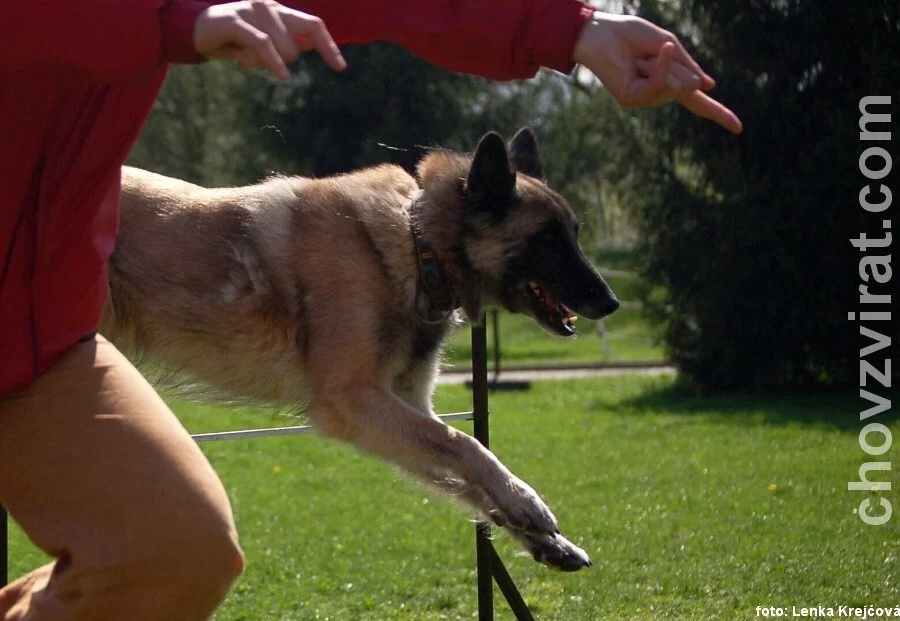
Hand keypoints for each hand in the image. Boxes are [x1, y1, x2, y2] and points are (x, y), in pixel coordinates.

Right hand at [194, 0, 345, 79]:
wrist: (193, 31)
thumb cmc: (231, 40)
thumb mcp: (261, 44)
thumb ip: (283, 43)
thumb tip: (306, 46)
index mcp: (279, 12)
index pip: (313, 25)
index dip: (329, 45)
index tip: (340, 67)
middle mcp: (270, 7)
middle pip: (307, 30)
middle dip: (294, 55)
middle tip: (270, 68)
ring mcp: (254, 11)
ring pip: (285, 46)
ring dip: (268, 63)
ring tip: (243, 59)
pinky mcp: (236, 21)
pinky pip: (264, 45)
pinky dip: (274, 63)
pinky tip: (282, 76)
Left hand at [573, 12, 742, 133]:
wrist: (600, 32)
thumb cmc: (630, 35)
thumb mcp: (668, 43)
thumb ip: (687, 65)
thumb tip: (707, 86)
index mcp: (669, 81)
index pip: (698, 102)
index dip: (719, 114)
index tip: (739, 129)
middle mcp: (657, 95)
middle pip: (689, 85)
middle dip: (677, 62)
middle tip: (649, 51)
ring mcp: (644, 100)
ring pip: (677, 85)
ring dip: (664, 62)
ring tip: (639, 56)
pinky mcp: (631, 100)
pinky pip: (660, 84)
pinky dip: (659, 67)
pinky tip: (644, 58)